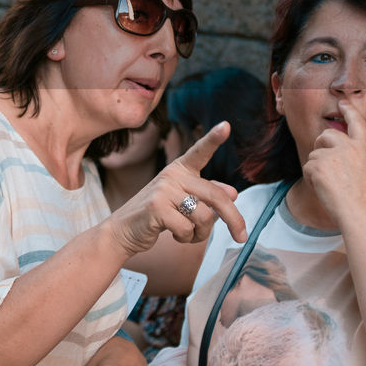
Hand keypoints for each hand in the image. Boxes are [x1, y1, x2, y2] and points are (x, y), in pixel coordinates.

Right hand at [108, 122, 246, 256]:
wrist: (123, 231)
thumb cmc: (156, 216)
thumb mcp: (183, 202)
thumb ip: (206, 196)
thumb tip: (233, 193)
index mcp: (180, 170)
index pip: (199, 152)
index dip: (213, 138)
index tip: (226, 126)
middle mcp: (172, 175)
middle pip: (216, 196)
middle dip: (234, 219)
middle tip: (241, 236)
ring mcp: (163, 190)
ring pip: (204, 217)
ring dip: (201, 233)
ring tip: (187, 233)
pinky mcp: (156, 207)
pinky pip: (188, 229)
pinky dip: (186, 238)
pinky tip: (173, 234)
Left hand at [302, 100, 365, 226]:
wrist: (363, 215)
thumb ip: (357, 161)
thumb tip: (341, 162)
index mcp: (365, 148)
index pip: (357, 123)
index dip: (349, 111)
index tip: (343, 103)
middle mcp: (349, 147)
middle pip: (327, 135)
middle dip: (320, 144)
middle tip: (322, 161)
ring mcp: (333, 155)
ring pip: (314, 155)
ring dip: (317, 169)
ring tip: (331, 187)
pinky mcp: (318, 165)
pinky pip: (307, 168)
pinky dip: (311, 180)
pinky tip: (324, 190)